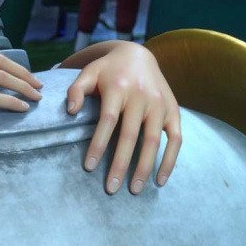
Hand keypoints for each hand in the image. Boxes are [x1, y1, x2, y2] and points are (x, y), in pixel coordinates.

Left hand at [66, 42, 180, 194]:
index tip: (88, 167)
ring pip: (154, 141)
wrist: (137, 55)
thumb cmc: (107, 70)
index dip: (99, 145)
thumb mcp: (88, 73)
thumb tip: (70, 111)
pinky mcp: (173, 111)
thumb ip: (76, 90)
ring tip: (134, 190)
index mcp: (118, 88)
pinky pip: (176, 139)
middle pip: (131, 136)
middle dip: (120, 164)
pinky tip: (160, 180)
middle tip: (110, 189)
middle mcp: (142, 98)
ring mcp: (160, 105)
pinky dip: (170, 160)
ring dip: (144, 167)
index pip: (108, 121)